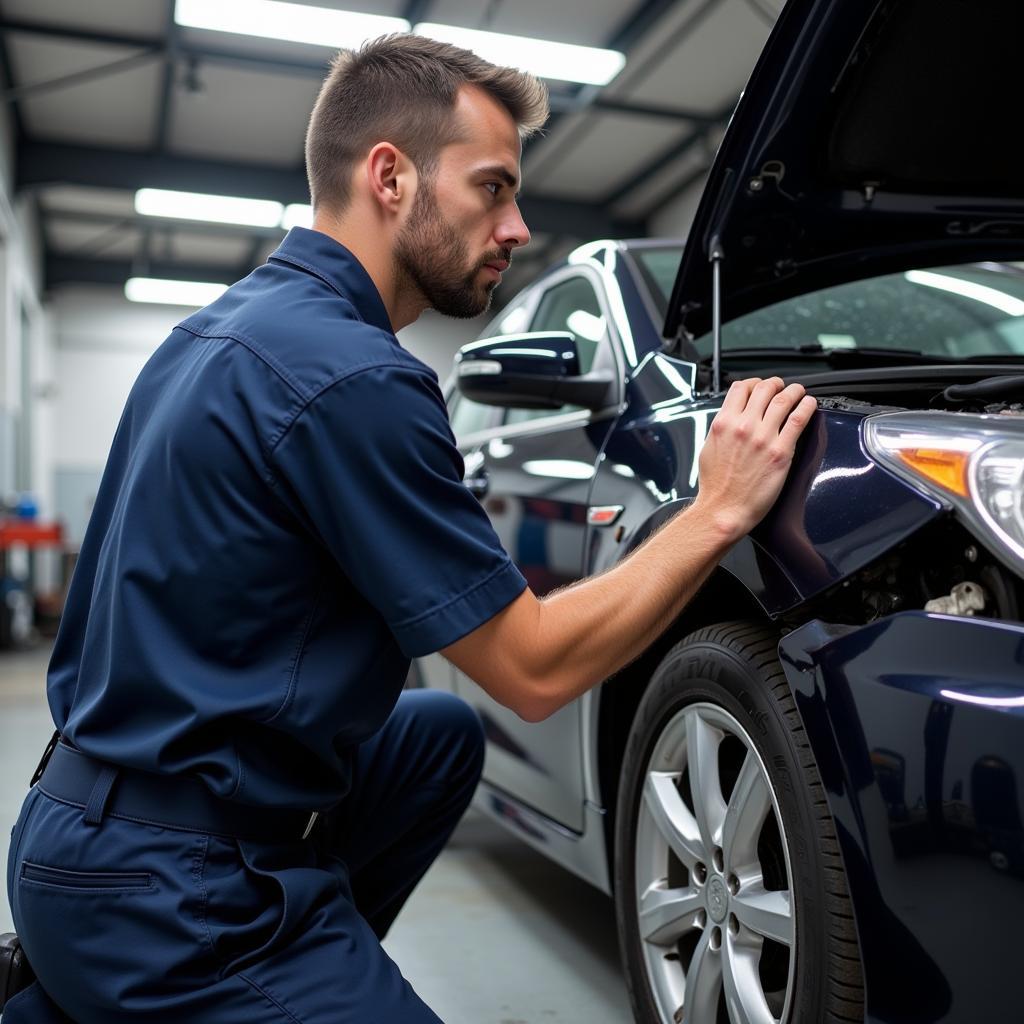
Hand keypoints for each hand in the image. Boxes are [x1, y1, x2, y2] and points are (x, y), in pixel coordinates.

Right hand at [693, 377, 816, 542]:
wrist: (723, 510)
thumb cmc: (715, 487)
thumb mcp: (709, 449)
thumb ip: (722, 430)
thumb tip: (731, 421)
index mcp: (723, 424)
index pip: (740, 388)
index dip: (753, 383)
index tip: (760, 386)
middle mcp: (743, 426)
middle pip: (764, 389)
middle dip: (776, 384)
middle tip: (782, 387)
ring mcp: (763, 438)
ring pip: (783, 400)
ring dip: (794, 391)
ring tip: (799, 392)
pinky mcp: (781, 451)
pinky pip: (799, 419)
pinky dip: (807, 407)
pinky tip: (809, 405)